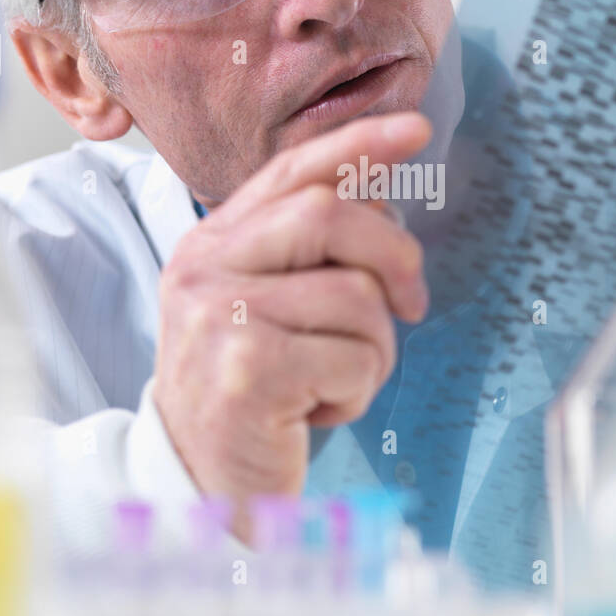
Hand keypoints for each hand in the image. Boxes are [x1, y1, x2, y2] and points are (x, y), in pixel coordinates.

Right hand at [152, 111, 430, 541]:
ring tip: (337, 380)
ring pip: (355, 295)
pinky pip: (353, 357)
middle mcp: (203, 268)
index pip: (291, 171)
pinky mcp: (246, 372)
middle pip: (331, 216)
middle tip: (414, 304)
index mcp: (210, 243)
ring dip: (374, 348)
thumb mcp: (267, 307)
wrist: (200, 485)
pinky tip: (318, 411)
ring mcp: (217, 317)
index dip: (358, 144)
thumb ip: (307, 249)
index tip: (416, 130)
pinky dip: (357, 390)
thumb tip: (377, 190)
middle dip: (394, 257)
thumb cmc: (250, 392)